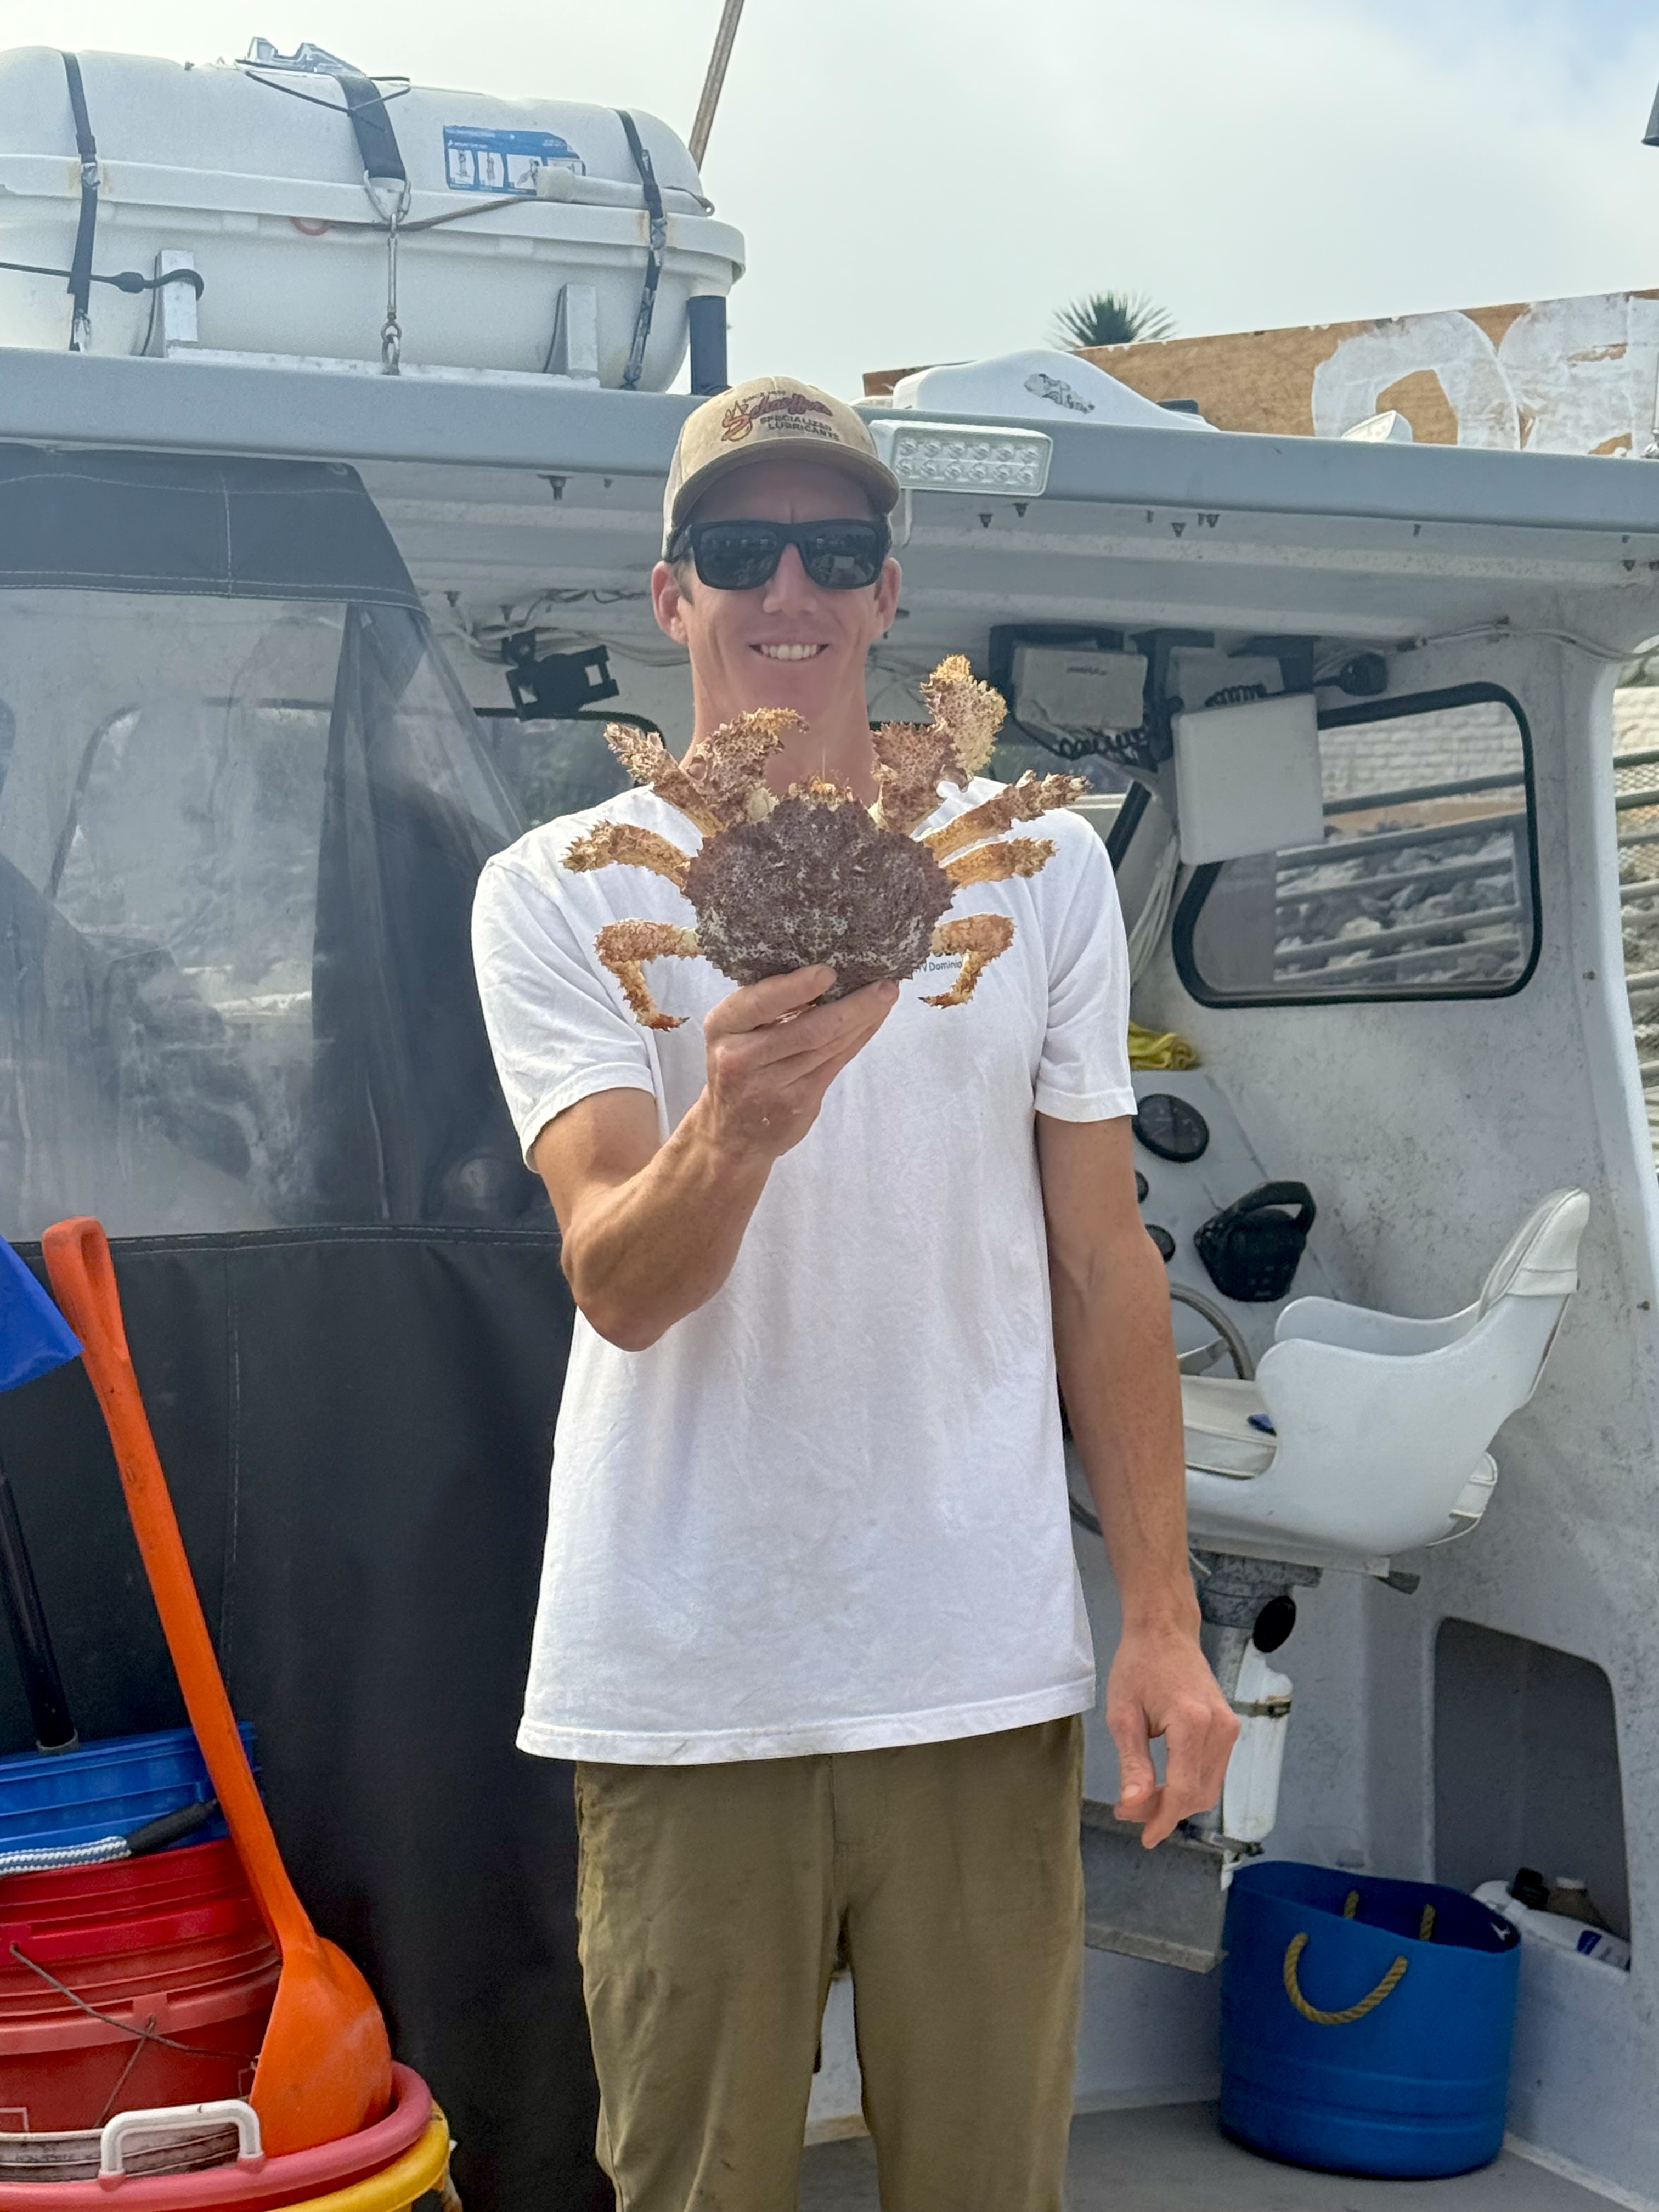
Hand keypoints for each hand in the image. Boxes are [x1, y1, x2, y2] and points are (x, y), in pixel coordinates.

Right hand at [702, 966, 898, 1163]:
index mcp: (724, 1025)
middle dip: (853, 1005)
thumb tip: (825, 967)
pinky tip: (873, 1020)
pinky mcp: (797, 1102)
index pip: (762, 1002)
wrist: (731, 1132)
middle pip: (808, 1028)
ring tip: (887, 995)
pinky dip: (859, 1038)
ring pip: (827, 1045)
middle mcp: (741, 1056)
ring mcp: (770, 1084)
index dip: (797, 987)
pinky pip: (836, 1062)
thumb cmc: (739, 1066)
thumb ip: (769, 1004)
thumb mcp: (737, 1030)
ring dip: (863, 1018)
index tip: (829, 972)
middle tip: (884, 984)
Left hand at [1106, 1622, 1238, 1848]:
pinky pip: (1213, 1770)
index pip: (1185, 1790)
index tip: (1145, 1837)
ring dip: (1178, 1801)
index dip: (1163, 1819)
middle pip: (1200, 1794)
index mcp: (1192, 1722)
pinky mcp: (1228, 1727)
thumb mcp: (1123, 1716)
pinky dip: (1189, 1784)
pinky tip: (1162, 1783)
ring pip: (1209, 1787)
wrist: (1164, 1631)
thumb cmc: (1138, 1666)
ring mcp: (1229, 1728)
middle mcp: (1220, 1728)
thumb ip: (1133, 1765)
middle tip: (1129, 1811)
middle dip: (1166, 1811)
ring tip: (1141, 1798)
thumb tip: (1134, 1808)